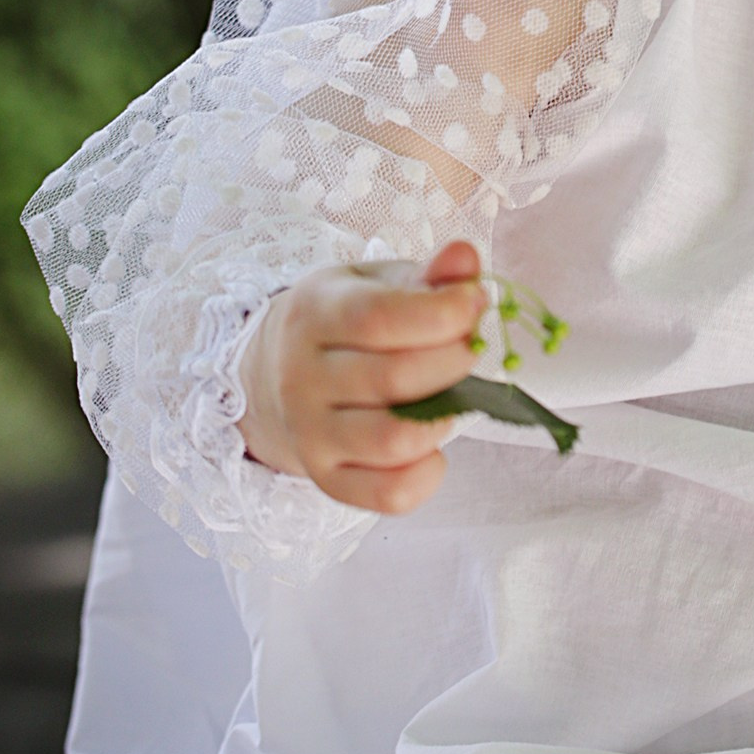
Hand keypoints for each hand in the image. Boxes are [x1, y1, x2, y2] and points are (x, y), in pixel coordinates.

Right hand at [238, 240, 486, 513]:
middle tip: (469, 349)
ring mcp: (311, 436)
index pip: (379, 318)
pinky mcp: (327, 481)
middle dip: (453, 363)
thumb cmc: (346, 323)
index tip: (475, 303)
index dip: (442, 313)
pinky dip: (427, 473)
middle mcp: (302, 378)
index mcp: (315, 314)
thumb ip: (429, 274)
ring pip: (393, 442)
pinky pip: (389, 494)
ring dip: (443, 418)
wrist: (278, 375)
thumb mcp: (378, 283)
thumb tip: (465, 258)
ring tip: (451, 394)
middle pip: (394, 380)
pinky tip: (432, 444)